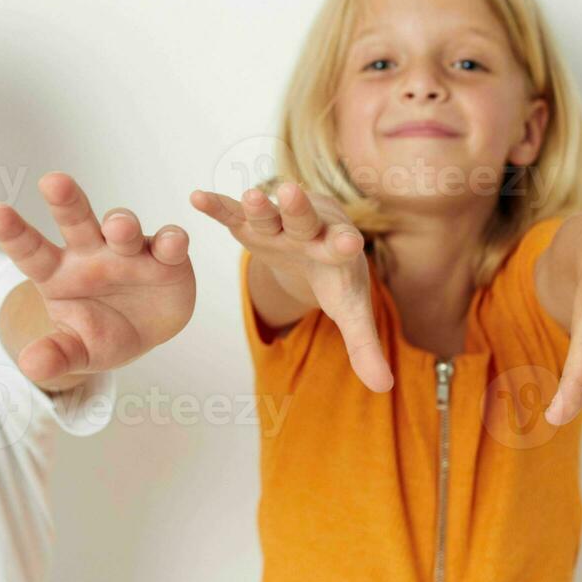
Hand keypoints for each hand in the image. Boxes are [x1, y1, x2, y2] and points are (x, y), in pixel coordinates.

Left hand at [0, 172, 195, 382]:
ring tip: (118, 229)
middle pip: (75, 221)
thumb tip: (28, 366)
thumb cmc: (100, 333)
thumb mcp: (77, 351)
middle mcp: (91, 253)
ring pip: (123, 227)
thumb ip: (55, 355)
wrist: (144, 333)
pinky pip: (169, 243)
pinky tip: (170, 244)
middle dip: (66, 201)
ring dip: (121, 224)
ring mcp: (128, 251)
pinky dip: (171, 241)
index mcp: (58, 273)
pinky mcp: (165, 257)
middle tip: (52, 181)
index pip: (31, 251)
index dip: (13, 233)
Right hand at [190, 182, 392, 391]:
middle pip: (303, 219)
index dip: (343, 244)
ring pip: (268, 213)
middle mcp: (308, 231)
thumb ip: (364, 346)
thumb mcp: (349, 310)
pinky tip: (197, 198)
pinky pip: (232, 213)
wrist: (313, 243)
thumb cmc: (333, 277)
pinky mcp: (250, 224)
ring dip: (259, 205)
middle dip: (297, 208)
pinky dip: (217, 206)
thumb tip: (384, 388)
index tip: (350, 241)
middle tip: (291, 193)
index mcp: (335, 249)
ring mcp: (278, 225)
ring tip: (250, 196)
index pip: (340, 247)